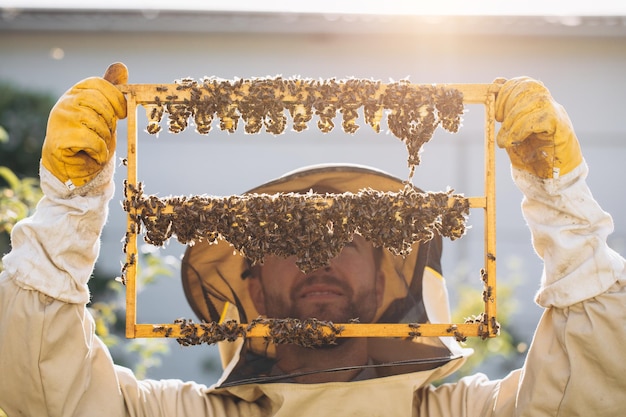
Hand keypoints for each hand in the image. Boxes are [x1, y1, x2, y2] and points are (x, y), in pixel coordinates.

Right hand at [42, 62, 127, 187]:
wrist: (71, 165)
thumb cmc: (90, 136)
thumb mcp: (104, 112)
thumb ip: (110, 91)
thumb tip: (121, 66)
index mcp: (76, 92)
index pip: (98, 83)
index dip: (115, 98)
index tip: (123, 113)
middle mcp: (65, 102)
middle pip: (99, 103)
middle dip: (109, 121)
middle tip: (105, 132)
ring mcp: (60, 119)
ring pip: (97, 123)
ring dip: (104, 138)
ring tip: (96, 144)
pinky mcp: (59, 139)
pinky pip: (92, 141)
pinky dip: (99, 151)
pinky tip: (93, 154)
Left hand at [494, 77, 581, 178]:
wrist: (552, 181)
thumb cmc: (533, 157)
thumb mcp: (512, 133)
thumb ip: (506, 113)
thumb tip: (497, 83)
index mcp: (538, 106)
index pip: (526, 83)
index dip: (507, 89)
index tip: (494, 105)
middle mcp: (550, 107)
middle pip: (531, 87)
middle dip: (508, 100)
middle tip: (497, 119)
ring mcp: (558, 116)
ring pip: (534, 101)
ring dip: (512, 120)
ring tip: (504, 140)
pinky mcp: (562, 128)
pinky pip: (541, 118)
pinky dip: (521, 129)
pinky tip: (513, 141)